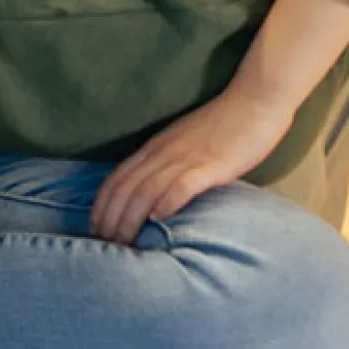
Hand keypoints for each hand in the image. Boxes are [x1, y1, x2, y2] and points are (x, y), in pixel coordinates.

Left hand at [90, 89, 290, 244]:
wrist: (255, 101)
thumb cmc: (223, 127)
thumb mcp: (184, 145)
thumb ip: (167, 166)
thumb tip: (152, 198)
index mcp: (154, 148)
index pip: (115, 180)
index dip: (100, 208)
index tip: (94, 233)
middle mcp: (162, 152)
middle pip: (124, 188)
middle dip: (109, 220)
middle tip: (103, 248)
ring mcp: (185, 157)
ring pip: (145, 190)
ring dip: (130, 219)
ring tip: (123, 244)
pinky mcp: (211, 164)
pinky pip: (182, 184)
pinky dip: (166, 202)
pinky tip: (158, 220)